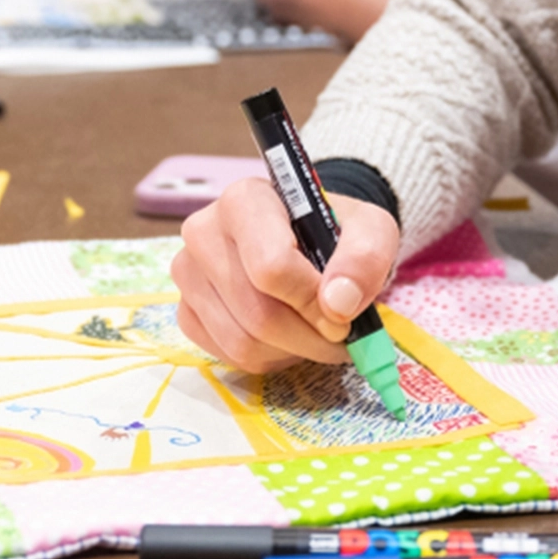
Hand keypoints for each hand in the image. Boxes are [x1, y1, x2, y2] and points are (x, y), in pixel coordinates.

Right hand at [173, 178, 399, 371]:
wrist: (307, 241)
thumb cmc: (333, 232)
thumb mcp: (371, 230)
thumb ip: (365, 257)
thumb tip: (338, 304)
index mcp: (244, 199)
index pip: (271, 267)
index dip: (312, 301)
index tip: (343, 312)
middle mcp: (203, 232)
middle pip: (258, 313)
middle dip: (309, 336)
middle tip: (338, 336)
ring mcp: (188, 274)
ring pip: (242, 342)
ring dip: (292, 351)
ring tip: (315, 334)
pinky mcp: (186, 311)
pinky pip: (228, 356)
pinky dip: (267, 358)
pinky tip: (286, 338)